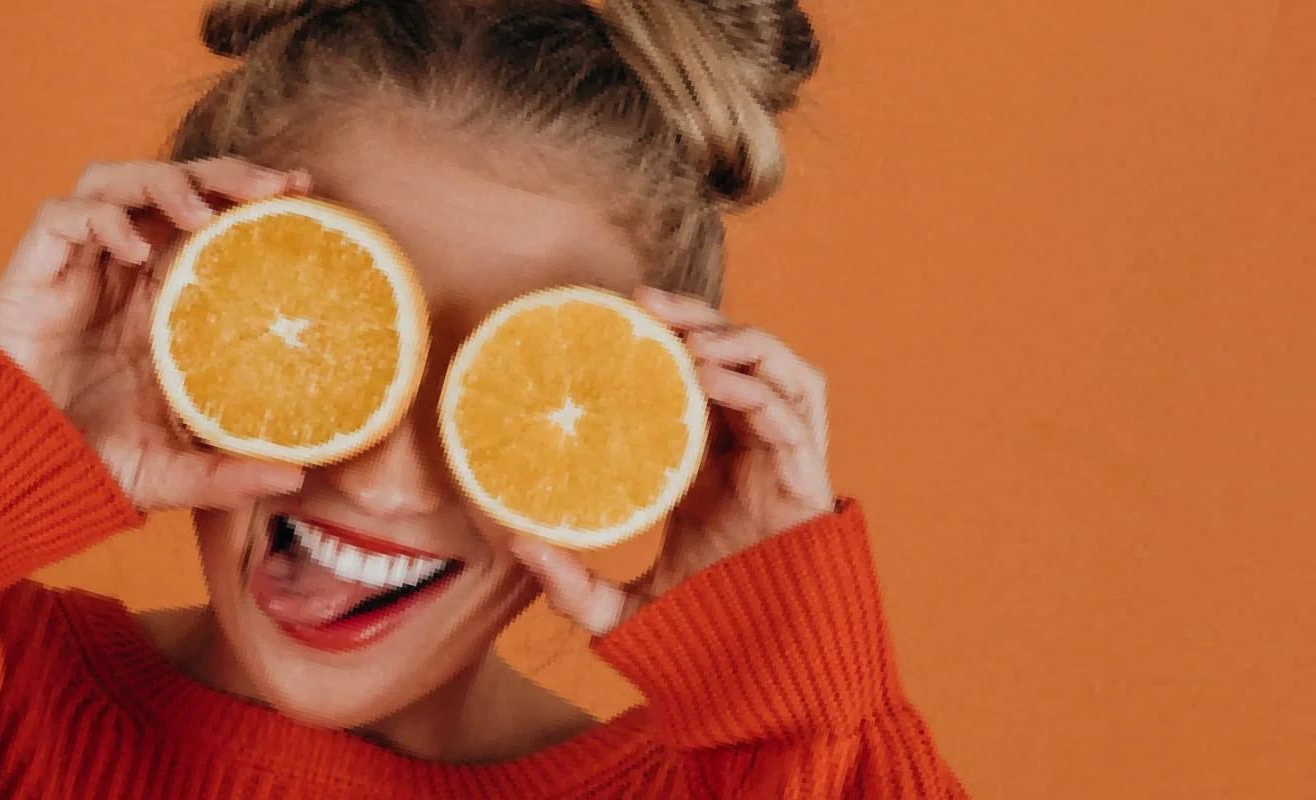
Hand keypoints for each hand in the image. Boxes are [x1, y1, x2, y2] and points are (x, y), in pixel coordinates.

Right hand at [0, 157, 311, 511]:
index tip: (304, 190)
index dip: (251, 196)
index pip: (211, 220)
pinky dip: (101, 219)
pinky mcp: (35, 271)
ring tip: (202, 211)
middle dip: (223, 173)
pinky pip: (62, 217)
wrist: (11, 472)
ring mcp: (79, 265)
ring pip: (118, 181)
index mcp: (163, 297)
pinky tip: (135, 250)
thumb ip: (227, 475)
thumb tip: (297, 479)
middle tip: (275, 185)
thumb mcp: (171, 471)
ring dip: (163, 181)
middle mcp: (123, 269)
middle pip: (174, 185)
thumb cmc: (87, 461)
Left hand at [508, 286, 836, 634]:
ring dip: (738, 339)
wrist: (760, 677)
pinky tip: (711, 377)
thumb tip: (514, 544)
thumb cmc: (701, 634)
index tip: (616, 313)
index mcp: (712, 464)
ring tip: (687, 334)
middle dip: (699, 318)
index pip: (698, 377)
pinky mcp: (809, 483)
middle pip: (739, 357)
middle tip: (645, 301)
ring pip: (780, 370)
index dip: (667, 339)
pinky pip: (792, 416)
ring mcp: (785, 463)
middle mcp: (752, 452)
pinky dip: (756, 387)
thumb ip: (571, 583)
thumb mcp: (621, 607)